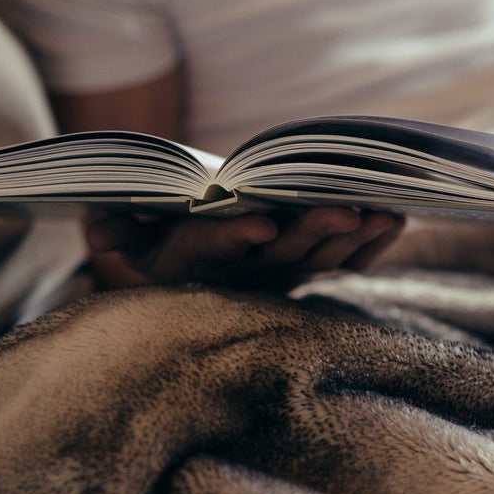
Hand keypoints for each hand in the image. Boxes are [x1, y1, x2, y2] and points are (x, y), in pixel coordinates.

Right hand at [85, 207, 403, 290]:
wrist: (187, 283)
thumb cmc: (156, 249)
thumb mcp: (127, 244)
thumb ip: (116, 230)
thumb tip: (97, 224)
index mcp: (197, 257)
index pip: (216, 245)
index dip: (237, 235)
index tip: (261, 225)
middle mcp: (244, 271)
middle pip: (283, 253)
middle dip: (315, 232)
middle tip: (348, 211)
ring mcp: (281, 275)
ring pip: (321, 260)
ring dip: (354, 238)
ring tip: (385, 212)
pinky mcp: (307, 273)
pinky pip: (345, 265)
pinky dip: (372, 246)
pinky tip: (396, 221)